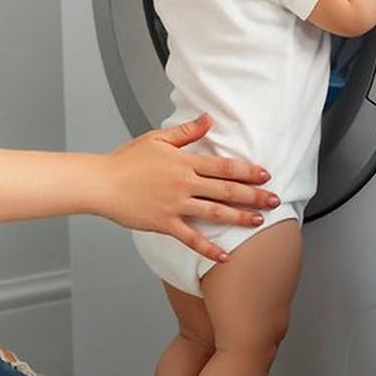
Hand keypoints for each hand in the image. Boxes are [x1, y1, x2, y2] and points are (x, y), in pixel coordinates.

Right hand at [100, 114, 277, 260]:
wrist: (101, 183)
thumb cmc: (126, 160)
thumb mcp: (157, 138)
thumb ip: (187, 132)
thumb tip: (208, 119)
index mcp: (184, 162)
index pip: (224, 166)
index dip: (248, 171)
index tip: (265, 175)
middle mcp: (184, 184)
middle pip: (226, 190)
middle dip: (254, 195)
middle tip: (275, 200)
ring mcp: (175, 205)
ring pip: (214, 213)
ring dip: (239, 218)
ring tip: (258, 221)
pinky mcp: (164, 223)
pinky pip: (191, 238)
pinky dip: (209, 248)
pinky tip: (224, 255)